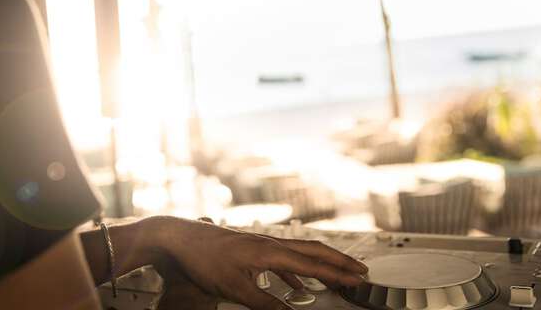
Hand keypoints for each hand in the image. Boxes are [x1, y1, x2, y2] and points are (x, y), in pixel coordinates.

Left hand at [145, 217, 367, 309]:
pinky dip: (297, 270)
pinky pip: (283, 258)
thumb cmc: (204, 258)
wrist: (180, 237)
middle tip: (360, 270)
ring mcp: (260, 243)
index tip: (358, 278)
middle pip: (312, 251)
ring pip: (299, 252)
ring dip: (320, 263)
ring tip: (336, 276)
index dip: (337, 272)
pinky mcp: (251, 247)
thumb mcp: (235, 288)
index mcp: (270, 251)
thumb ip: (265, 304)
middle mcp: (269, 243)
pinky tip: (296, 285)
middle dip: (338, 261)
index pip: (312, 263)